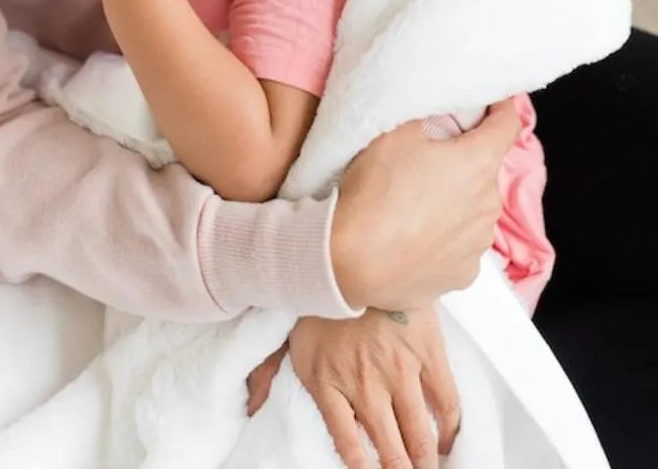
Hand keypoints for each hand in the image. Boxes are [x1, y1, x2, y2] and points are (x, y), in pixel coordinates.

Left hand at [247, 310, 459, 468]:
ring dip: (426, 460)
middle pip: (391, 451)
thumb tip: (250, 405)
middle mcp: (365, 386)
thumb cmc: (317, 296)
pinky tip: (446, 438)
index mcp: (328, 384)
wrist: (349, 254)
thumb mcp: (285, 336)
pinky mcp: (428, 352)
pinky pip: (448, 401)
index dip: (362, 468)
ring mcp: (400, 371)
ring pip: (421, 435)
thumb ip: (266, 373)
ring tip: (428, 468)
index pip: (347, 446)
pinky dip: (450, 427)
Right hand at [332, 100, 520, 310]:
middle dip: (462, 162)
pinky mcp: (463, 274)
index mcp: (477, 163)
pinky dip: (443, 238)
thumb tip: (433, 112)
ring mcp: (478, 244)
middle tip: (427, 159)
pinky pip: (459, 245)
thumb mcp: (390, 133)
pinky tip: (413, 237)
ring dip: (454, 202)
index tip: (494, 101)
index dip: (502, 108)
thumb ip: (420, 116)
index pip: (508, 125)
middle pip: (483, 171)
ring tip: (413, 205)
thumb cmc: (375, 191)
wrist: (354, 261)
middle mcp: (489, 204)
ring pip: (472, 211)